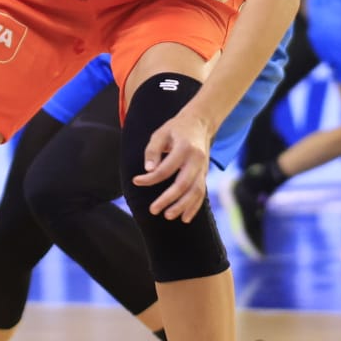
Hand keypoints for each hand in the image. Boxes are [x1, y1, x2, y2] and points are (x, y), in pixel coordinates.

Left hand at [135, 105, 213, 220]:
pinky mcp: (205, 174)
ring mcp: (203, 168)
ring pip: (195, 191)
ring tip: (168, 216)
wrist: (200, 123)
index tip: (136, 181)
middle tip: (153, 210)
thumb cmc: (176, 128)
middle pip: (183, 184)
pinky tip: (185, 218)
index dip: (150, 178)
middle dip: (168, 199)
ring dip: (182, 206)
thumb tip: (148, 170)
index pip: (166, 168)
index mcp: (184, 148)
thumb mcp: (160, 133)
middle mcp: (196, 159)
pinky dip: (194, 207)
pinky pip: (201, 193)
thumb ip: (153, 151)